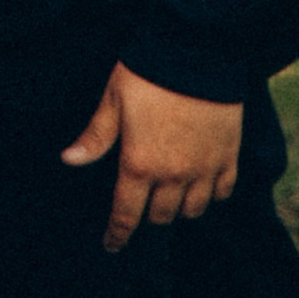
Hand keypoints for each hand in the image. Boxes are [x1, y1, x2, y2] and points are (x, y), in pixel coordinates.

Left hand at [61, 66, 241, 254]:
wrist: (196, 51)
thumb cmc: (147, 74)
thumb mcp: (113, 102)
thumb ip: (95, 137)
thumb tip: (69, 160)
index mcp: (139, 164)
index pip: (127, 214)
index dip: (117, 234)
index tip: (112, 246)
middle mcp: (174, 174)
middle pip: (161, 216)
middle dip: (148, 217)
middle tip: (141, 207)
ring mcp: (205, 168)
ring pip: (193, 209)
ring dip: (179, 208)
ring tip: (170, 197)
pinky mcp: (229, 156)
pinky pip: (223, 192)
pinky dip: (211, 195)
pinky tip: (201, 186)